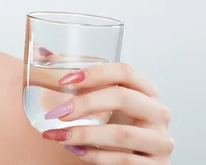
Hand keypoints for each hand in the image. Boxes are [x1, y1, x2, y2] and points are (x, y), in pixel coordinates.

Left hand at [38, 59, 173, 163]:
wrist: (137, 164)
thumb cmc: (117, 128)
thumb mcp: (104, 104)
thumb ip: (79, 81)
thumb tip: (44, 53)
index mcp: (146, 91)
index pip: (125, 71)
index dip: (95, 72)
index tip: (65, 80)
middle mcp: (158, 112)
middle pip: (123, 97)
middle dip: (86, 103)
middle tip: (57, 112)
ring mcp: (160, 141)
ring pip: (122, 134)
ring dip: (84, 134)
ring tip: (57, 135)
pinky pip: (123, 160)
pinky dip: (94, 155)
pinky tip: (74, 150)